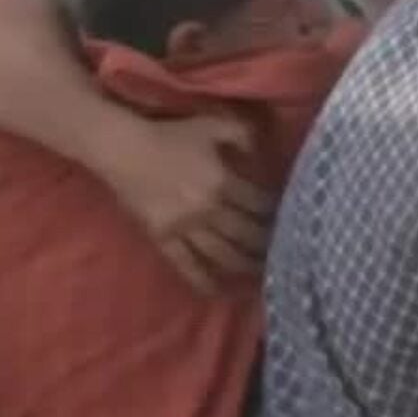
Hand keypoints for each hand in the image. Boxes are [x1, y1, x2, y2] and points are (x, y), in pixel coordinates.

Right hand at [95, 116, 272, 292]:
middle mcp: (207, 209)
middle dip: (269, 246)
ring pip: (223, 255)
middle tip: (289, 255)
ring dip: (246, 267)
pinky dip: (204, 281)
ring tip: (265, 276)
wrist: (124, 150)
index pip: (260, 205)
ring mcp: (184, 228)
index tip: (293, 221)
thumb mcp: (214, 124)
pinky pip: (186, 266)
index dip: (278, 214)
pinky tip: (219, 292)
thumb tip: (263, 155)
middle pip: (247, 235)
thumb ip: (244, 135)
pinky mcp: (163, 239)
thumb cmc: (171, 135)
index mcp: (222, 181)